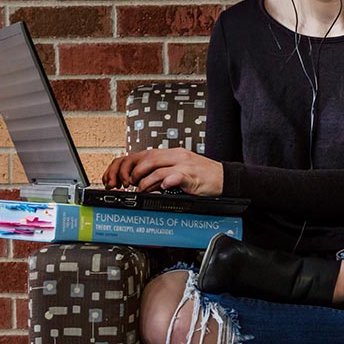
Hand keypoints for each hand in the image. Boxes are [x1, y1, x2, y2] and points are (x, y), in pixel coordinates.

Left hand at [102, 148, 223, 196]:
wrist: (225, 178)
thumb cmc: (202, 177)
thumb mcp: (177, 173)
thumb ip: (159, 176)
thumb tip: (141, 184)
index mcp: (170, 154)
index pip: (142, 155)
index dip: (126, 165)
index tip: (117, 177)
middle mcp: (175, 156)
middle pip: (146, 158)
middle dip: (131, 171)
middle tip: (126, 184)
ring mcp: (184, 164)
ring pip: (156, 167)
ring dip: (144, 180)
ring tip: (140, 189)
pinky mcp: (192, 175)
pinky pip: (174, 176)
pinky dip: (164, 182)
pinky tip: (160, 188)